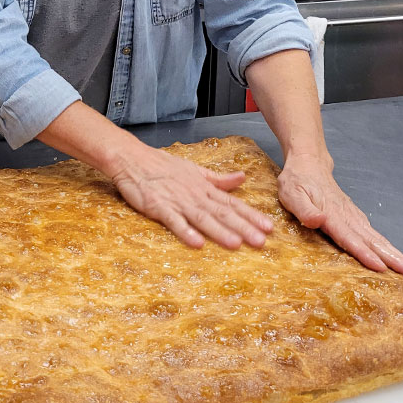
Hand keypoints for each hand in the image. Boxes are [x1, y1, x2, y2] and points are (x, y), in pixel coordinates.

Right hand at [108, 144, 273, 249]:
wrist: (132, 159)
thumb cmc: (162, 165)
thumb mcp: (194, 169)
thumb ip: (218, 178)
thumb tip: (242, 178)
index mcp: (204, 187)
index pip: (232, 203)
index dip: (251, 215)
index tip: (269, 227)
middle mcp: (195, 195)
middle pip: (222, 213)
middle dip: (243, 227)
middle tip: (261, 241)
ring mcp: (177, 201)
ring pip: (202, 218)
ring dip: (220, 231)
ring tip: (237, 244)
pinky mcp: (159, 207)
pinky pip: (174, 221)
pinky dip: (186, 231)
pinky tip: (197, 243)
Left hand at [278, 154, 402, 274]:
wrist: (308, 163)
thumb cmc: (297, 181)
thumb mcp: (291, 194)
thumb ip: (305, 210)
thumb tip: (317, 221)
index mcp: (331, 214)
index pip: (349, 237)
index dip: (364, 253)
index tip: (379, 266)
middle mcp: (346, 215)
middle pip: (369, 239)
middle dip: (388, 256)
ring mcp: (351, 215)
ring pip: (374, 236)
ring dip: (390, 251)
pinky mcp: (353, 215)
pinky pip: (370, 232)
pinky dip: (383, 244)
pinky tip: (389, 253)